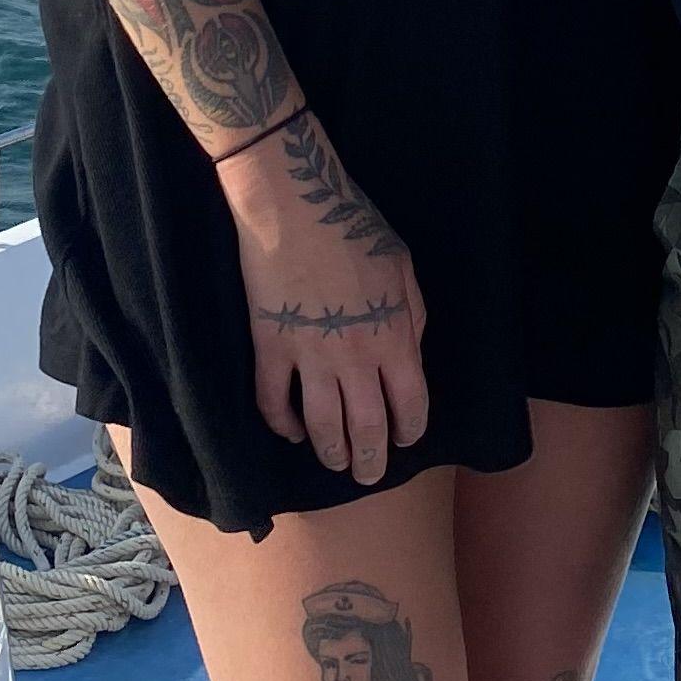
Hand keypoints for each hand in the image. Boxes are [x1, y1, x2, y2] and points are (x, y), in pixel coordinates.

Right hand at [221, 115, 430, 484]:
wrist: (294, 205)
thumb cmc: (353, 227)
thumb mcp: (402, 266)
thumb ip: (411, 315)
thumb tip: (410, 352)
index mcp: (394, 336)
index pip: (410, 404)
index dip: (410, 430)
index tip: (406, 440)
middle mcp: (354, 357)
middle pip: (366, 427)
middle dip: (370, 459)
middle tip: (368, 474)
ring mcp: (309, 356)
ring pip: (321, 425)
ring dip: (330, 452)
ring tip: (333, 463)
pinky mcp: (269, 348)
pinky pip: (273, 401)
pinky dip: (281, 424)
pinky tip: (291, 432)